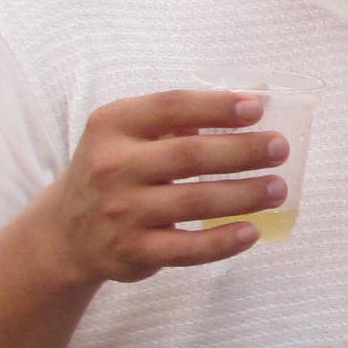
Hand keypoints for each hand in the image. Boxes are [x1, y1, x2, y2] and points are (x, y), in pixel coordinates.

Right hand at [35, 89, 289, 287]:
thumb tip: (259, 96)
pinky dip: (223, 241)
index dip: (216, 106)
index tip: (257, 107)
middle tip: (280, 149)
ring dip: (245, 195)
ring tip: (278, 189)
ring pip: (195, 202)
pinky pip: (187, 248)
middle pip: (190, 155)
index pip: (171, 106)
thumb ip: (186, 117)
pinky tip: (253, 231)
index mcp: (114, 125)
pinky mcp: (131, 251)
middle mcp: (112, 166)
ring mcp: (120, 211)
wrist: (67, 232)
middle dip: (243, 151)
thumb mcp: (133, 134)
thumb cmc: (118, 170)